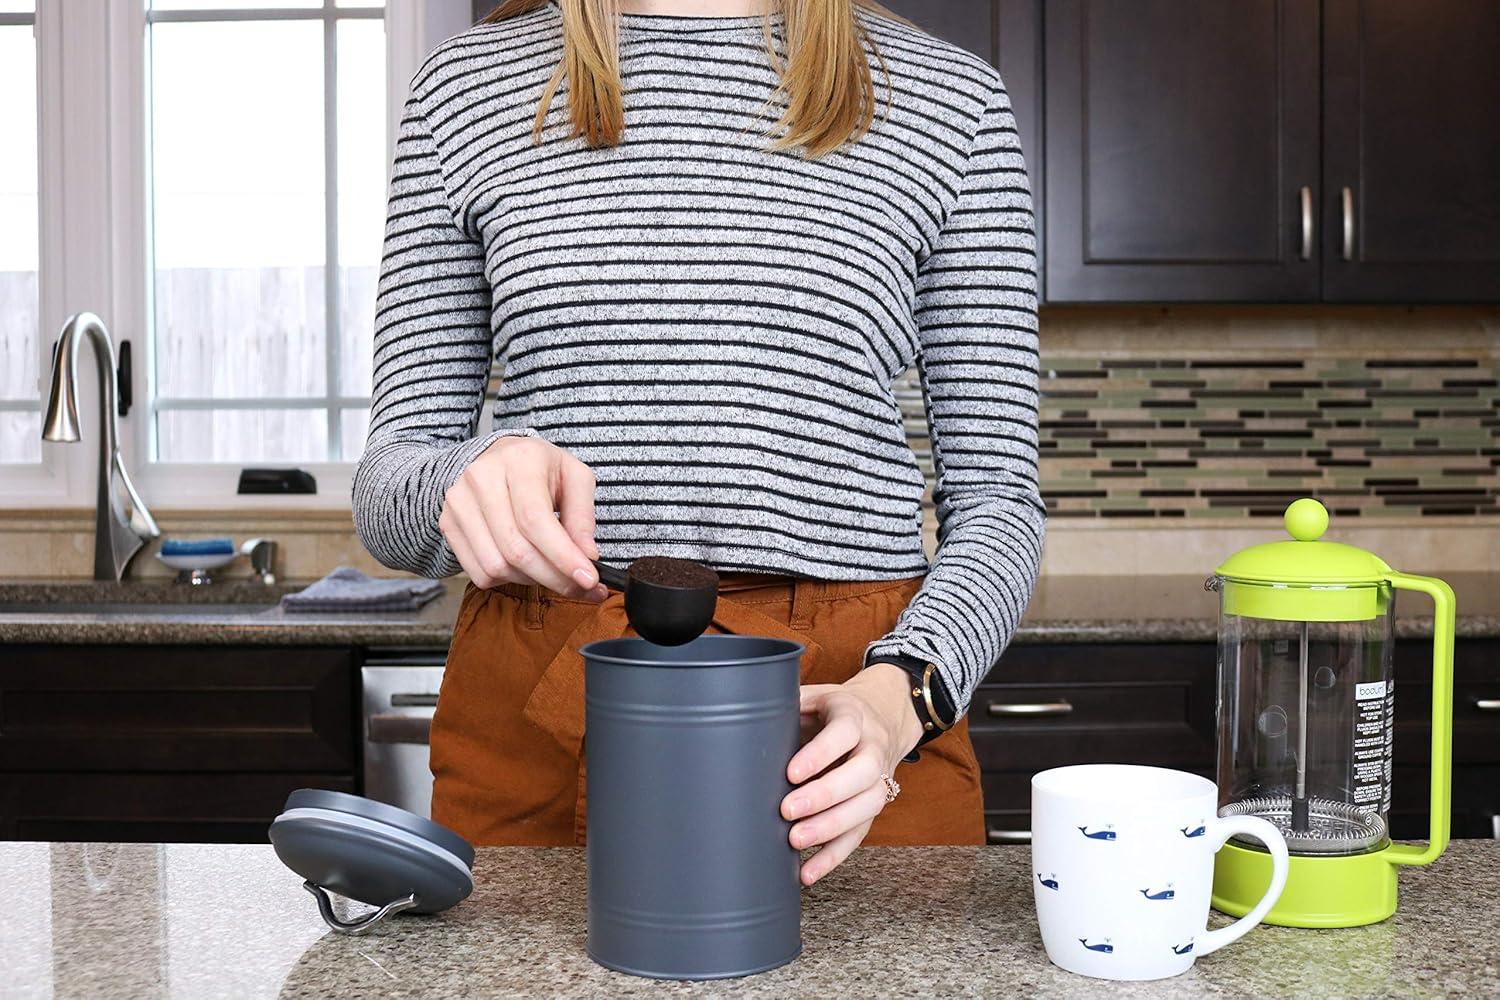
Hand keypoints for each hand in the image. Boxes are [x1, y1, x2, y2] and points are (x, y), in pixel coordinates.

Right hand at [438, 435, 605, 599]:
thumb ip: (583, 516)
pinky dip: (507, 579)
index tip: (589, 579)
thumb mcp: (574, 478)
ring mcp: (459, 502)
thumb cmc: (541, 469)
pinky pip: (478, 572)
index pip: (535, 519)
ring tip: (551, 570)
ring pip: (496, 566)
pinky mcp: (448, 523)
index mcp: (519, 460)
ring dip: (531, 579)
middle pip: (516, 549)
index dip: (563, 556)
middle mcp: (481, 478)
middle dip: (553, 577)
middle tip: (580, 587)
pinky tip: (524, 566)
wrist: (497, 457)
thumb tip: (587, 557)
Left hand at [781, 663, 924, 884]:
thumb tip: (740, 718)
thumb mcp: (813, 696)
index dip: (820, 753)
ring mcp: (880, 777)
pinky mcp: (874, 804)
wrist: (883, 715)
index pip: (843, 732)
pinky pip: (860, 833)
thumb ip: (784, 704)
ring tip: (795, 841)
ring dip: (832, 828)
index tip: (791, 773)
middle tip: (787, 811)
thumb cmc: (832, 709)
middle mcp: (873, 746)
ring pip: (868, 806)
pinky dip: (834, 855)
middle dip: (825, 795)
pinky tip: (809, 872)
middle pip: (862, 773)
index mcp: (854, 714)